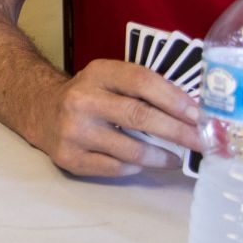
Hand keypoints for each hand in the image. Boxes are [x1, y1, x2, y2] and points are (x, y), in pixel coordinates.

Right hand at [33, 60, 201, 176]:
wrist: (40, 110)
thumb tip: (191, 112)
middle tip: (201, 142)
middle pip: (139, 116)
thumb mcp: (110, 79)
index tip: (199, 115)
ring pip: (130, 150)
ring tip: (176, 158)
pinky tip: (142, 163)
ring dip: (161, 156)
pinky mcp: (69, 157)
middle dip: (177, 131)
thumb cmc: (90, 95)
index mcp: (98, 74)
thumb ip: (142, 89)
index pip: (142, 81)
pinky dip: (134, 167)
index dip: (174, 99)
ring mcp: (73, 131)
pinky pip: (114, 168)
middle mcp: (82, 100)